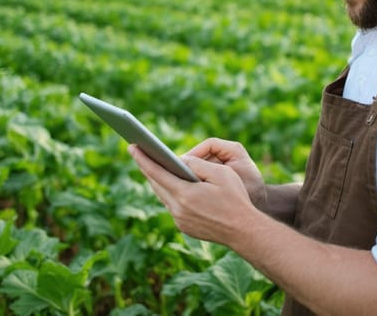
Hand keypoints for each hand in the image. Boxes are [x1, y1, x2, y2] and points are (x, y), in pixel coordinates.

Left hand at [128, 143, 258, 245]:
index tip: (132, 146)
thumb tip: (180, 160)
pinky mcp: (185, 227)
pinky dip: (169, 193)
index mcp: (185, 194)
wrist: (244, 231)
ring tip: (153, 167)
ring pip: (163, 196)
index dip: (143, 159)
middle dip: (147, 168)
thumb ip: (197, 164)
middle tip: (140, 153)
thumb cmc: (236, 199)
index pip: (157, 173)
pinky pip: (172, 206)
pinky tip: (170, 185)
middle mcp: (178, 209)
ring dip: (158, 181)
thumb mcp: (221, 173)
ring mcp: (180, 220)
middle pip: (156, 185)